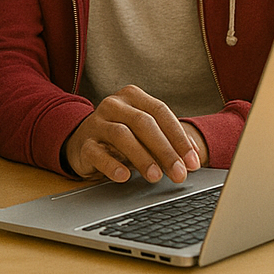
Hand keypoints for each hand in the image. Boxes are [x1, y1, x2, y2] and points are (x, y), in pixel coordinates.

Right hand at [64, 85, 203, 183]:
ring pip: (121, 135)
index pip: (160, 112)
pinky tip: (124, 176)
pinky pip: (97, 153)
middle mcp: (113, 105)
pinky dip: (112, 165)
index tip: (192, 161)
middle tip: (179, 173)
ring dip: (142, 157)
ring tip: (156, 176)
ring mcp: (96, 123)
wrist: (81, 142)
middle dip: (165, 150)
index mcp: (132, 97)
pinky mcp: (83, 143)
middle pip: (143, 123)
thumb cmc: (121, 138)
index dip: (179, 137)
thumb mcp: (144, 134)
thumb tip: (191, 161)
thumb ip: (167, 142)